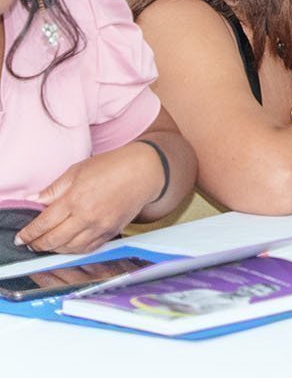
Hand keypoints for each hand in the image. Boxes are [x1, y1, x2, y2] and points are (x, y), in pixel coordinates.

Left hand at [17, 144, 165, 254]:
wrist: (145, 170)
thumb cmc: (112, 166)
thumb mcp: (78, 170)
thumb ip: (54, 188)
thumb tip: (34, 200)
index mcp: (75, 198)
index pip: (43, 224)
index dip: (28, 234)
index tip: (21, 238)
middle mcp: (86, 216)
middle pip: (53, 240)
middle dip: (38, 245)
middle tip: (30, 244)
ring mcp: (100, 226)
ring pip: (70, 249)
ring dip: (55, 249)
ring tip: (48, 245)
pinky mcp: (112, 232)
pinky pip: (88, 249)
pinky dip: (75, 250)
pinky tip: (69, 245)